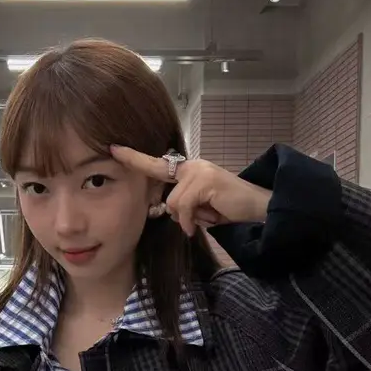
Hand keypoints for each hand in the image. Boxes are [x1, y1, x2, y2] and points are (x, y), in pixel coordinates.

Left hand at [111, 146, 270, 235]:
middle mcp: (192, 166)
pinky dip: (191, 221)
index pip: (156, 164)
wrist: (257, 208)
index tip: (113, 149)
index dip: (134, 158)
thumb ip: (181, 204)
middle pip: (163, 192)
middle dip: (178, 211)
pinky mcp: (204, 181)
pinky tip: (207, 221)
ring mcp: (199, 171)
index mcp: (188, 170)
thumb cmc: (228, 209)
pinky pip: (183, 207)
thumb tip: (165, 211)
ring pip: (172, 203)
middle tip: (201, 215)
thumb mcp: (199, 207)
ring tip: (209, 216)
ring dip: (188, 218)